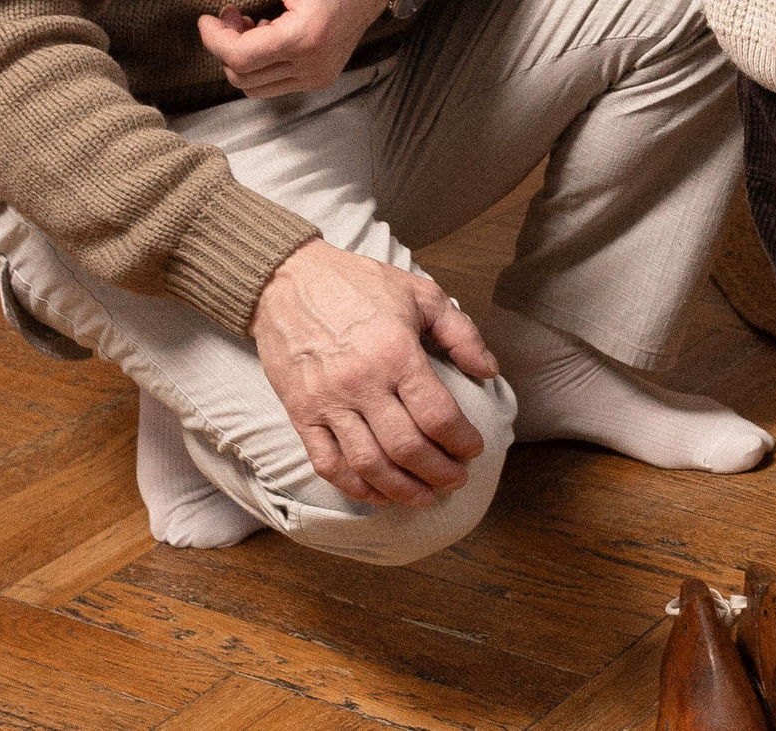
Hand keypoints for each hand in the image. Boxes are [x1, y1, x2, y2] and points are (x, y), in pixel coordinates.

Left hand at [196, 0, 399, 98]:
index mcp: (305, 35)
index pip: (240, 57)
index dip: (213, 38)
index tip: (208, 15)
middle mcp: (314, 63)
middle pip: (243, 76)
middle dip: (226, 45)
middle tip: (231, 11)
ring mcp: (320, 74)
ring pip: (256, 86)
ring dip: (242, 57)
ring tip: (249, 21)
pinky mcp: (323, 75)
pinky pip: (275, 83)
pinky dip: (261, 63)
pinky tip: (268, 31)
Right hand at [252, 239, 499, 504]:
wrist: (287, 280)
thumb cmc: (358, 283)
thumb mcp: (421, 293)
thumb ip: (460, 332)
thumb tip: (488, 370)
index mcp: (395, 352)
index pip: (437, 415)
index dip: (461, 441)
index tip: (474, 449)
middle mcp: (361, 383)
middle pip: (406, 447)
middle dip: (439, 472)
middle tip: (456, 479)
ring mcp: (327, 402)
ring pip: (368, 465)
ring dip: (401, 489)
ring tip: (425, 496)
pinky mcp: (300, 413)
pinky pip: (327, 464)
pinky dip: (355, 487)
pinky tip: (378, 493)